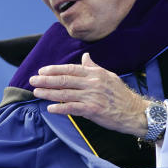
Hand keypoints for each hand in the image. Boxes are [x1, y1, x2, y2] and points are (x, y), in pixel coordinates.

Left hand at [29, 53, 148, 135]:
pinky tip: (50, 109)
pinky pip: (72, 108)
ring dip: (48, 93)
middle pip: (64, 80)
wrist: (135, 112)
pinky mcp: (93, 110)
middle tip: (32, 80)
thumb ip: (94, 67)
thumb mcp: (109, 76)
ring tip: (36, 92)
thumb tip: (85, 56)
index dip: (54, 69)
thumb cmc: (120, 95)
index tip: (42, 70)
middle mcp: (92, 83)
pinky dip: (60, 108)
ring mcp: (92, 97)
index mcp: (95, 73)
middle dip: (46, 80)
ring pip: (65, 93)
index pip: (70, 69)